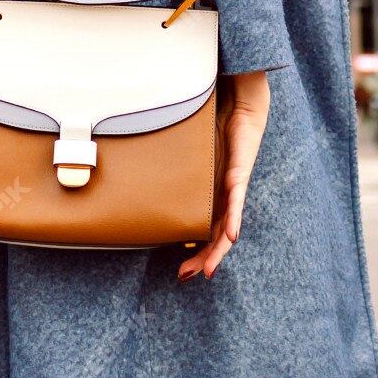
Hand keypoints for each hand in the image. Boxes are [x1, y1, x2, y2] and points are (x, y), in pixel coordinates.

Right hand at [179, 70, 268, 280]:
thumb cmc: (211, 122)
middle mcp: (222, 194)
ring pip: (227, 226)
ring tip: (208, 269)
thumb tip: (138, 169)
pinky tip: (231, 237)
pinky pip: (235, 201)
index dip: (194, 250)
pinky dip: (232, 220)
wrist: (238, 102)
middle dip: (202, 259)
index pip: (203, 229)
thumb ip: (169, 164)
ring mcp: (232, 186)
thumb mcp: (184, 150)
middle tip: (185, 275)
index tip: (179, 267)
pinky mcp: (239, 173)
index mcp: (210, 192)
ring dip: (217, 249)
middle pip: (215, 235)